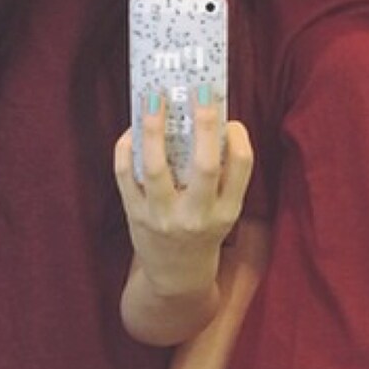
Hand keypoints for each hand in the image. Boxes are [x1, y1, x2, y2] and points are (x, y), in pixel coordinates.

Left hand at [114, 96, 252, 295]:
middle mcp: (197, 216)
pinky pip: (126, 176)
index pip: (241, 167)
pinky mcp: (136, 216)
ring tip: (153, 99)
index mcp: (227, 211)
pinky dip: (127, 149)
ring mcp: (163, 217)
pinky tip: (133, 130)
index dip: (239, 138)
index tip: (230, 119)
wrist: (176, 277)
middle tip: (198, 91)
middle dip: (203, 125)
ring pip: (156, 168)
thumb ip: (223, 176)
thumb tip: (209, 122)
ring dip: (154, 130)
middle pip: (204, 165)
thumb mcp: (224, 211)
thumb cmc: (204, 233)